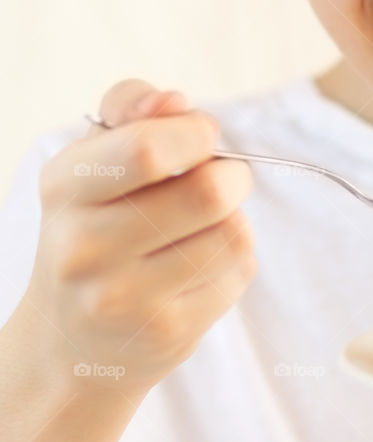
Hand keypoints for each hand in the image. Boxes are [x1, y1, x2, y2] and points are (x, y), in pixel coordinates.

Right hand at [13, 79, 256, 391]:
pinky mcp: (167, 332)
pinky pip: (236, 274)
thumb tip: (173, 101)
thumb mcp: (95, 163)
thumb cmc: (97, 229)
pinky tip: (200, 268)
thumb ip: (131, 114)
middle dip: (234, 177)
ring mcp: (124, 297)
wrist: (71, 340)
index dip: (195, 134)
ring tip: (204, 228)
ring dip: (233, 221)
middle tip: (224, 180)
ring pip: (231, 234)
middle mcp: (86, 246)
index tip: (202, 137)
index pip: (147, 150)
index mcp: (66, 188)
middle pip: (208, 193)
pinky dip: (234, 261)